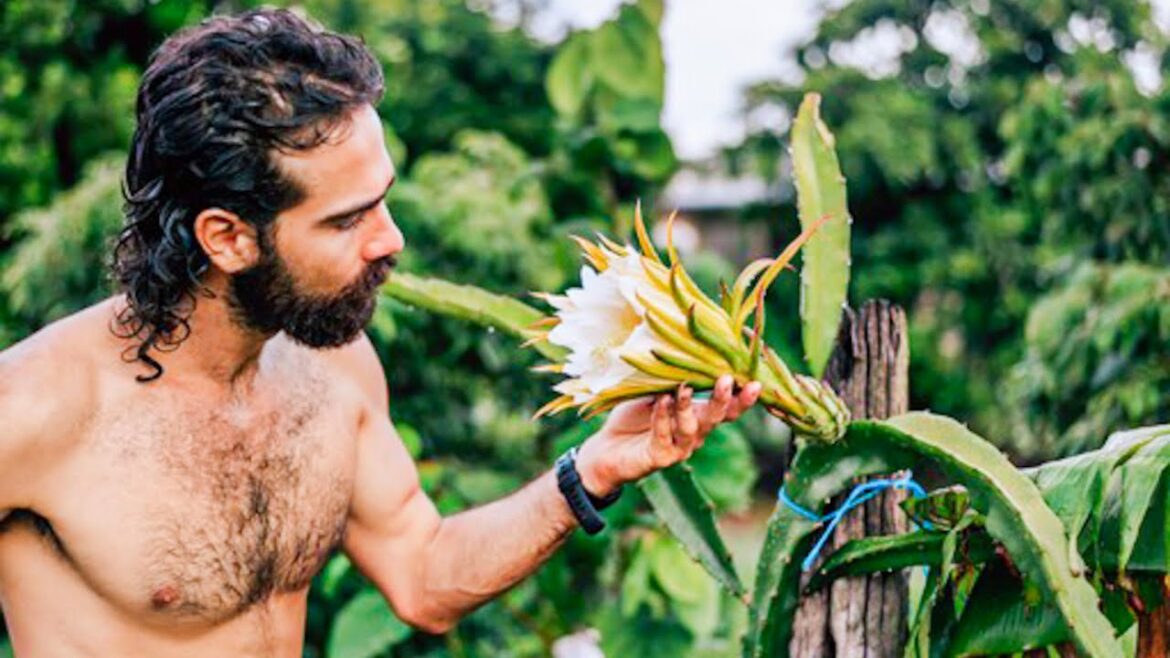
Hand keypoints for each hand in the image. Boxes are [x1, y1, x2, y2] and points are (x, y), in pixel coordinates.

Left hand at [574, 375, 761, 496]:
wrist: (606, 448)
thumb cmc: (633, 416)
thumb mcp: (654, 391)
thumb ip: (672, 380)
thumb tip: (685, 350)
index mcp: (699, 416)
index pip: (728, 408)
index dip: (743, 398)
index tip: (756, 382)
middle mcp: (695, 434)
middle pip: (717, 418)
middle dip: (724, 399)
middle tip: (728, 380)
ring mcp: (680, 448)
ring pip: (692, 428)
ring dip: (688, 406)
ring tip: (684, 388)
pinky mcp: (660, 458)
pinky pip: (664, 436)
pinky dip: (663, 417)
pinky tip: (661, 401)